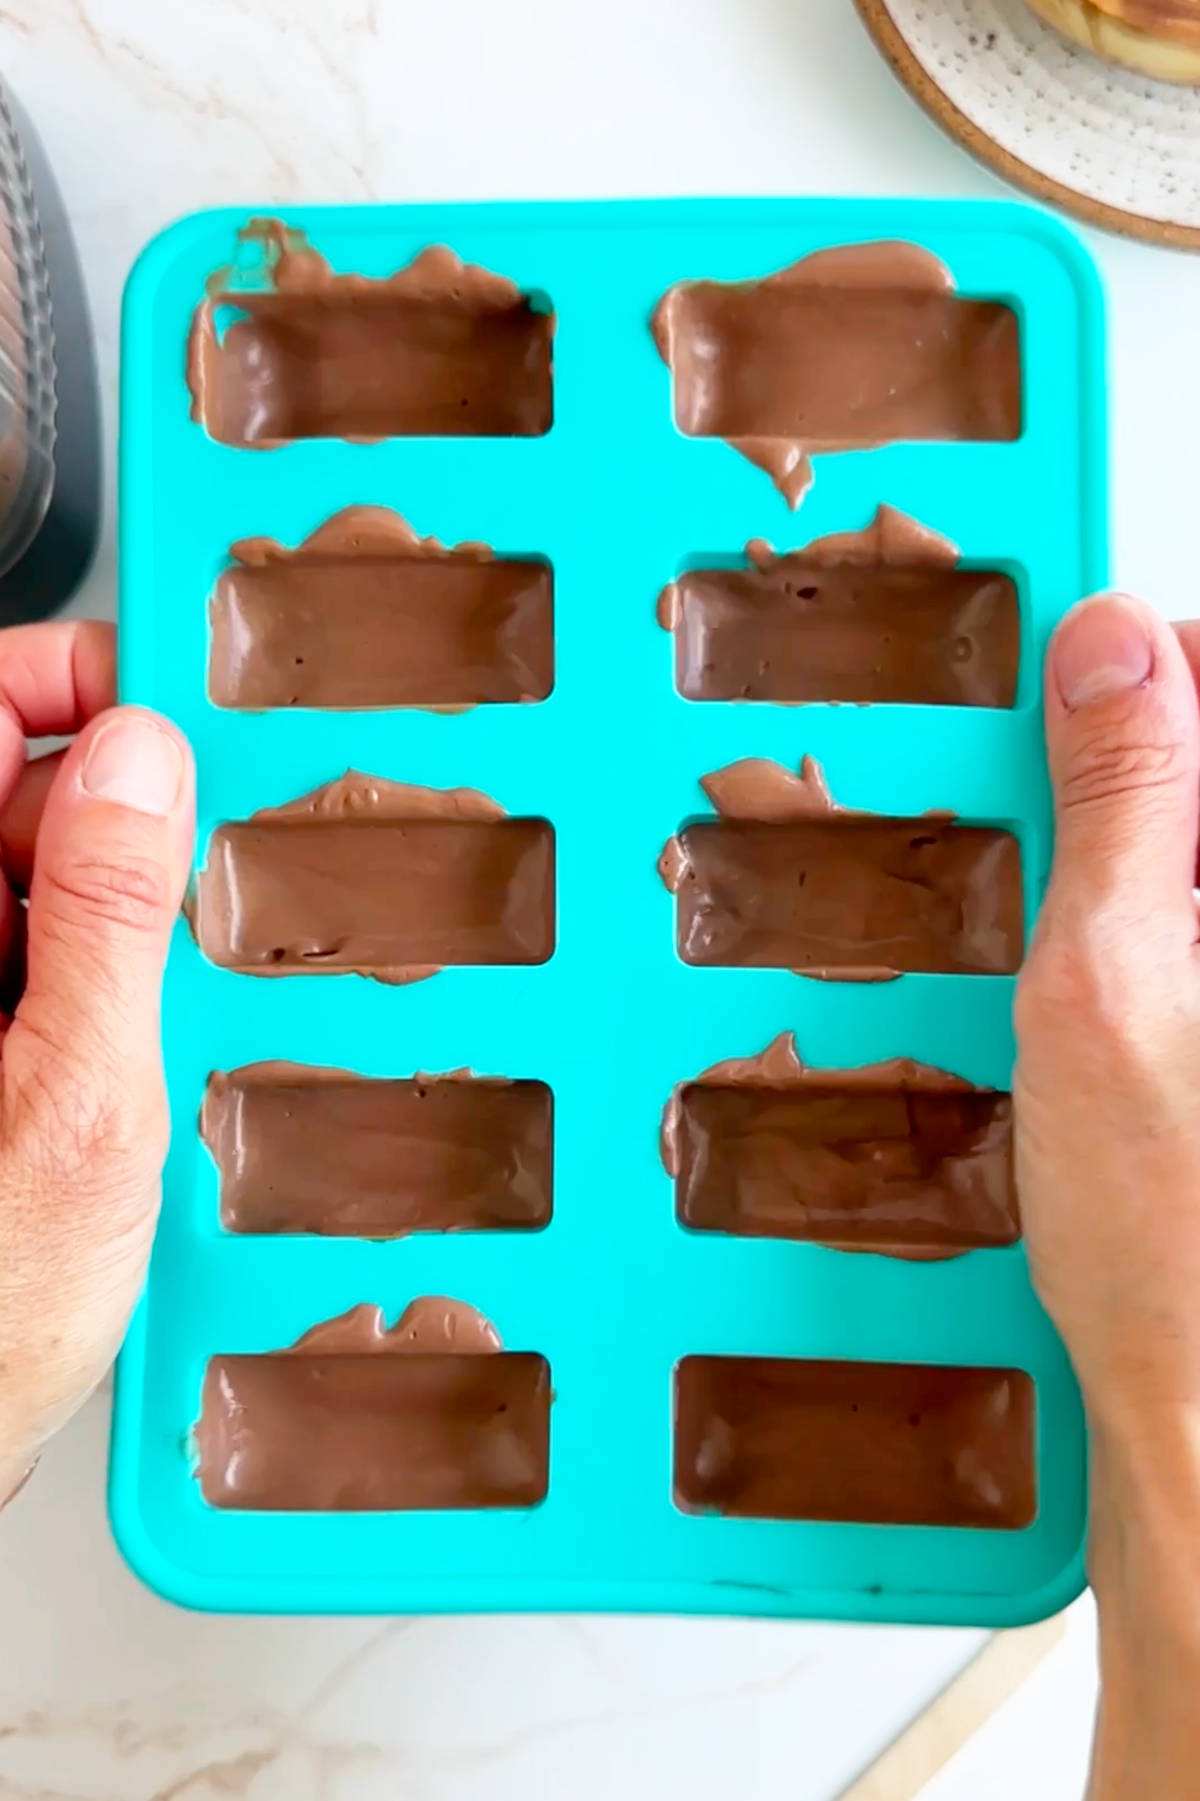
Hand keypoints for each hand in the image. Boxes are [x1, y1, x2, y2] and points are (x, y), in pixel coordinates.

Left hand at [0, 621, 193, 1503]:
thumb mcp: (78, 1104)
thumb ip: (107, 919)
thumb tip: (139, 761)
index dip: (66, 678)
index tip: (166, 695)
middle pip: (21, 794)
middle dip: (126, 818)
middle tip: (209, 885)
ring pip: (53, 881)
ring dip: (135, 917)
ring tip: (179, 1005)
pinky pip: (62, 961)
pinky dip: (122, 981)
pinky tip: (153, 1051)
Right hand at [1016, 591, 1199, 1423]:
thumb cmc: (1173, 1239)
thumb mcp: (1107, 987)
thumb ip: (1121, 804)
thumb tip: (1109, 642)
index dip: (1153, 671)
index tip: (1062, 706)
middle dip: (1128, 777)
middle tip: (1051, 853)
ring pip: (1190, 849)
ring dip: (1127, 858)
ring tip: (1072, 947)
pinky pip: (1186, 921)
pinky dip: (1139, 926)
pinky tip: (1097, 996)